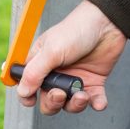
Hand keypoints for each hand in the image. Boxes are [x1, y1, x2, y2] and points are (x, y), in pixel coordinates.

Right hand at [16, 0, 126, 114]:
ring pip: (70, 105)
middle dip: (53, 103)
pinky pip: (93, 100)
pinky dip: (96, 104)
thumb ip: (35, 73)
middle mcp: (56, 74)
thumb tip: (22, 92)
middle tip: (60, 93)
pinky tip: (98, 102)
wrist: (107, 23)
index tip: (31, 101)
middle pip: (48, 101)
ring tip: (82, 94)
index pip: (27, 86)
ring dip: (75, 105)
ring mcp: (75, 79)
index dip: (27, 96)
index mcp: (41, 64)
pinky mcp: (94, 82)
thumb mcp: (52, 51)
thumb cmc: (76, 30)